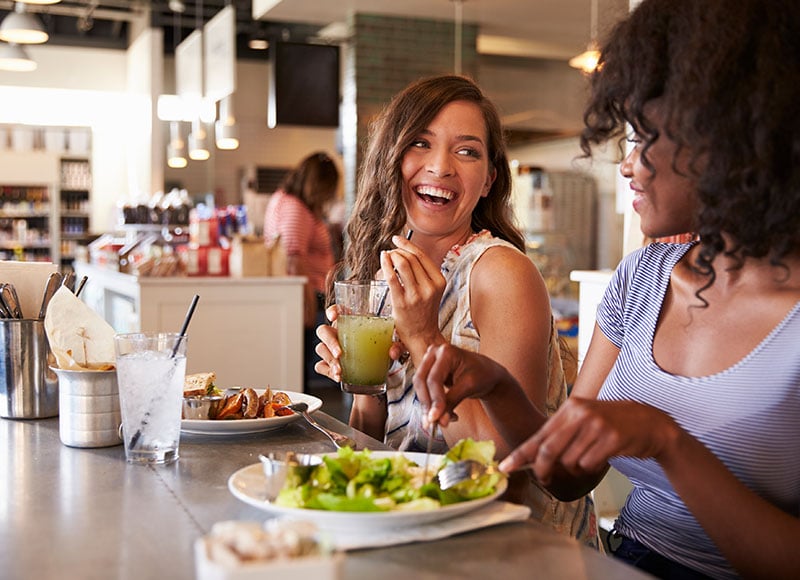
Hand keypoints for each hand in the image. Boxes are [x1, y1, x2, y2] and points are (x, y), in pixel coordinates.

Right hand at [314, 302, 411, 382]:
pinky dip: (328, 371)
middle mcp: (338, 333)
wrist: (377, 371)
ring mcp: (331, 349)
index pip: (338, 310)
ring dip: (330, 360)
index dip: (333, 310)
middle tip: (340, 354)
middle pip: (323, 331)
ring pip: (321, 349)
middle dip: (330, 342)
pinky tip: (338, 376)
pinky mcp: (329, 364)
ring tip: (340, 371)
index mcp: (351, 322)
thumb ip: (396, 346)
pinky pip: (321, 366)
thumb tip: (393, 352)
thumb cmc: (381, 350)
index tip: (334, 316)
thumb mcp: (391, 346)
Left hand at [380, 235, 446, 357]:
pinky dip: (385, 265)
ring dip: (391, 256)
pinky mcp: (402, 302)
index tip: (397, 239)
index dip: (408, 244)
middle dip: (397, 251)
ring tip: (386, 256)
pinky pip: (392, 277)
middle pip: (411, 258)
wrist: (422, 336)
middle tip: (390, 252)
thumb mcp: (431, 290)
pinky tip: (382, 260)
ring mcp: (416, 295)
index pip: (422, 256)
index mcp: (439, 282)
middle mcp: (430, 287)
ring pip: (403, 264)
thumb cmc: (424, 312)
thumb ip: (423, 273)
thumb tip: (405, 252)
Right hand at [414, 343, 512, 426]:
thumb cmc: (482, 374)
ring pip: (420, 387)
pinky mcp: (429, 373)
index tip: (435, 418)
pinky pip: (424, 390)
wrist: (487, 373)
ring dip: (428, 406)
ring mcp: (429, 362)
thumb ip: (452, 402)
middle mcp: (434, 353)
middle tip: (433, 423)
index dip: (434, 399)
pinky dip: (431, 404)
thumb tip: (440, 420)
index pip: (434, 378)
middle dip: (427, 404)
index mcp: (446, 351)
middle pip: (421, 381)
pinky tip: (444, 414)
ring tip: (442, 420)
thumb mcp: (469, 386)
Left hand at [499, 397, 681, 483]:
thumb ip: (561, 434)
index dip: (521, 454)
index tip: (506, 467)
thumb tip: (534, 457)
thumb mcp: (584, 419)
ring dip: (574, 468)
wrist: (650, 422)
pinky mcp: (611, 439)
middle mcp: (581, 413)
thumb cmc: (611, 424)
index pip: (539, 435)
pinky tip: (601, 458)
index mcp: (570, 407)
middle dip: (542, 470)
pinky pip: (588, 464)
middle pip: (549, 450)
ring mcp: (597, 425)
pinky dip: (591, 467)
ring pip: (569, 461)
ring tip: (588, 457)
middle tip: (543, 479)